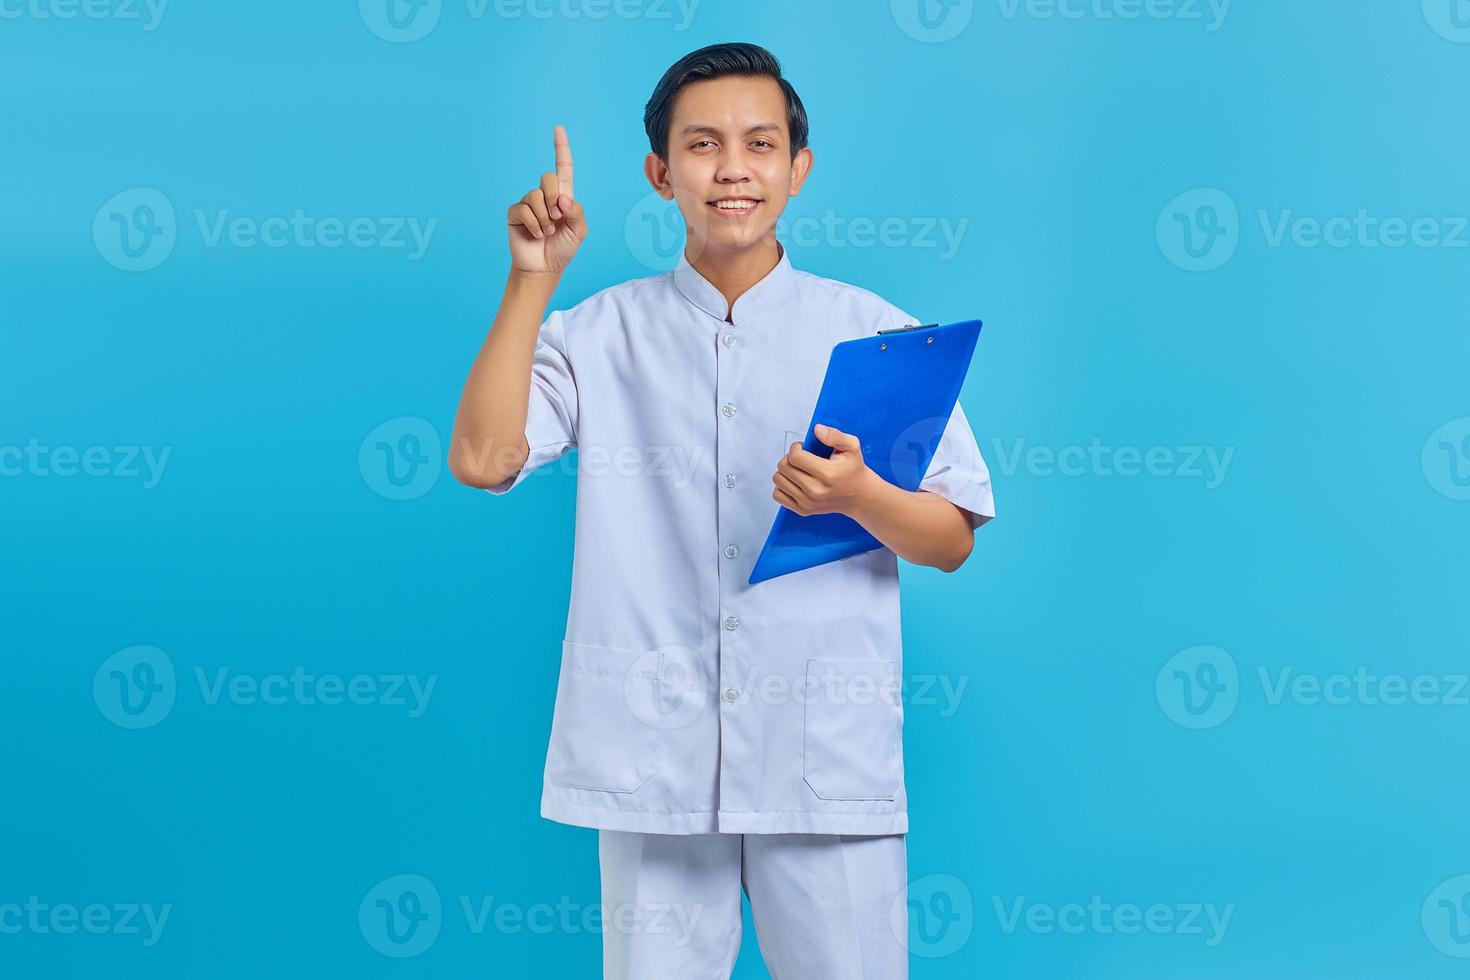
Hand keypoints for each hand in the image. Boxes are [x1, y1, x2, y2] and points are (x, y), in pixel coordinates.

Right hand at [506, 124, 587, 274]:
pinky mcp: (516, 213)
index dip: (561, 148)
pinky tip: (537, 234)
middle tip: (557, 218)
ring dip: (544, 217)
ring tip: (547, 232)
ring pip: (535, 195)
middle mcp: (545, 196)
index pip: (563, 167)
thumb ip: (576, 211)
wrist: (544, 267)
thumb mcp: (578, 231)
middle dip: (554, 198)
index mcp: (563, 196)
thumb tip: (562, 199)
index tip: (558, 128)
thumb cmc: (563, 248)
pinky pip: (524, 208)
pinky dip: (534, 223)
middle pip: (548, 177)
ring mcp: (528, 203)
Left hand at [771, 424, 881, 517]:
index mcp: (827, 474)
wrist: (859, 496)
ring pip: (778, 480)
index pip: (795, 457)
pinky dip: (783, 486)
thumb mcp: (852, 447)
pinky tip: (795, 481)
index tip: (802, 447)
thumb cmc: (853, 470)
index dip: (796, 447)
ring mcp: (808, 502)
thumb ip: (835, 435)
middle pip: (784, 467)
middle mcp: (816, 490)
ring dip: (785, 471)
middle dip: (789, 457)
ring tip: (799, 469)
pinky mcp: (803, 510)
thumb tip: (817, 429)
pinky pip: (778, 495)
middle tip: (801, 457)